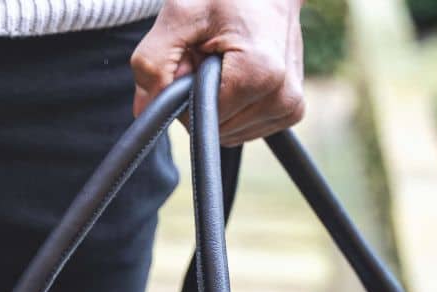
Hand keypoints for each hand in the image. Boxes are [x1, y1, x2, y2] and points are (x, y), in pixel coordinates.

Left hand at [131, 0, 305, 145]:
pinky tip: (239, 74)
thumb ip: (153, 62)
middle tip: (207, 56)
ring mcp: (291, 106)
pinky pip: (245, 128)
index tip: (193, 58)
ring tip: (225, 60)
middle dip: (202, 98)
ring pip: (230, 132)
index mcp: (262, 74)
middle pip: (218, 128)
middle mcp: (283, 96)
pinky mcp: (292, 110)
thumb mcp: (180, 14)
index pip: (204, 118)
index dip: (186, 94)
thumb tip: (144, 109)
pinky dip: (234, 106)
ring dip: (217, 102)